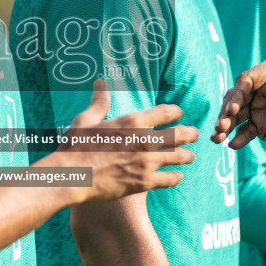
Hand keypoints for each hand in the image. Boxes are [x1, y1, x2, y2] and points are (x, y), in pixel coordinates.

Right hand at [46, 81, 196, 202]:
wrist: (71, 177)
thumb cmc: (75, 147)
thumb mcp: (85, 120)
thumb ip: (99, 102)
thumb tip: (100, 83)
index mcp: (132, 121)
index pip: (167, 112)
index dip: (176, 112)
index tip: (178, 115)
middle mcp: (145, 140)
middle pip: (181, 134)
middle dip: (190, 134)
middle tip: (194, 135)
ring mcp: (147, 163)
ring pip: (181, 157)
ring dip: (187, 156)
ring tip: (189, 156)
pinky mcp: (145, 182)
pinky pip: (171, 179)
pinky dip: (177, 177)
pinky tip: (178, 176)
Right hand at [211, 35, 265, 154]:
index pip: (246, 81)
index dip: (237, 94)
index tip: (234, 107)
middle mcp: (259, 89)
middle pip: (236, 98)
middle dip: (226, 111)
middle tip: (221, 125)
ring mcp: (258, 108)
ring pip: (236, 116)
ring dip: (225, 125)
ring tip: (218, 138)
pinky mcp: (261, 126)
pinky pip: (245, 131)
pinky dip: (238, 138)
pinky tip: (233, 145)